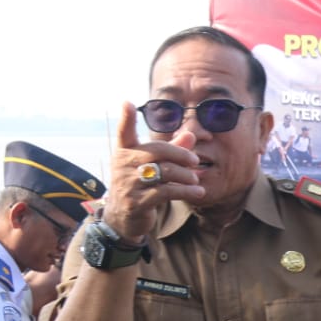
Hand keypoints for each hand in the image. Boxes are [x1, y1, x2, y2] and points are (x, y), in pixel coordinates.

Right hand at [105, 102, 204, 240]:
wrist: (123, 217)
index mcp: (125, 152)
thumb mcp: (153, 165)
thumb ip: (172, 150)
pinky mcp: (137, 202)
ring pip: (163, 172)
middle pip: (156, 152)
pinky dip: (185, 191)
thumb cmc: (141, 185)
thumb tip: (191, 134)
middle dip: (180, 155)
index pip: (124, 132)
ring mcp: (128, 184)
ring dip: (185, 175)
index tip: (127, 103)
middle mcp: (123, 165)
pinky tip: (197, 192)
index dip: (126, 118)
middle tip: (195, 161)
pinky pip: (165, 192)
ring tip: (196, 179)